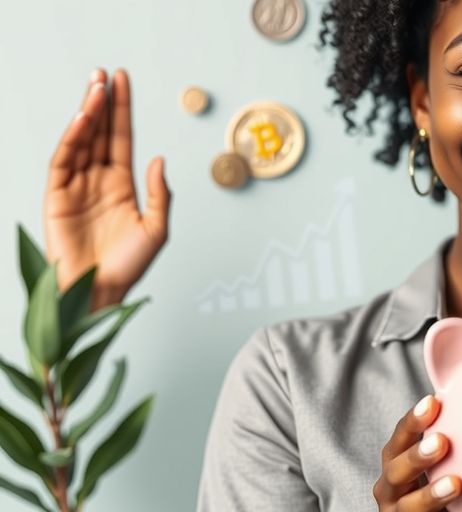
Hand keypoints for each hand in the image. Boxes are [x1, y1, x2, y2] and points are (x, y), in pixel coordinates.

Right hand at [44, 68, 171, 311]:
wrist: (101, 292)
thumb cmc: (129, 266)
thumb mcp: (157, 229)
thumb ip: (161, 194)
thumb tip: (159, 159)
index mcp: (122, 185)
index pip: (121, 138)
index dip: (122, 110)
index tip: (123, 80)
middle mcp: (98, 180)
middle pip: (100, 133)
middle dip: (102, 102)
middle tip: (105, 72)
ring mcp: (76, 186)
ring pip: (81, 141)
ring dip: (88, 113)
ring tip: (95, 87)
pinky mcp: (57, 196)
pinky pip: (63, 161)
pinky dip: (72, 139)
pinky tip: (82, 119)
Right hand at [374, 395, 461, 510]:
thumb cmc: (438, 486)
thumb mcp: (443, 461)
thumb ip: (453, 442)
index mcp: (397, 461)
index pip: (401, 436)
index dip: (413, 420)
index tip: (432, 402)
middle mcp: (391, 486)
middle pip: (395, 469)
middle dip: (417, 455)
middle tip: (441, 441)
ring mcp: (396, 511)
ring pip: (407, 504)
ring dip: (430, 494)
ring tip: (454, 484)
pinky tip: (454, 510)